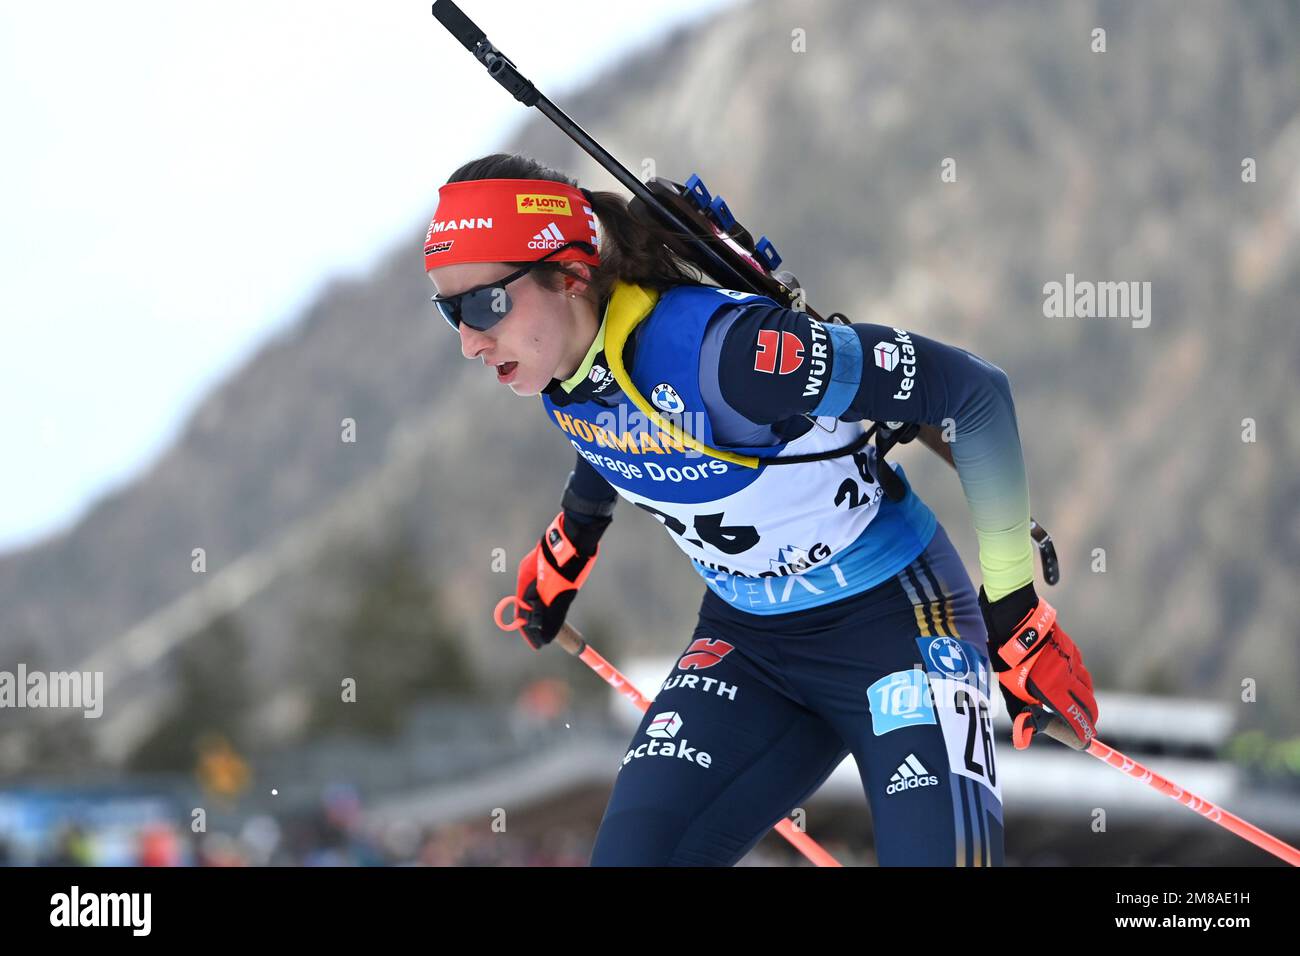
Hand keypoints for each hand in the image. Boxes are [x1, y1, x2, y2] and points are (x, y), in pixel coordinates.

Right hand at [513, 510, 606, 649]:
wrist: (580, 533)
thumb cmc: (565, 561)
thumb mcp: (558, 592)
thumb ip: (551, 614)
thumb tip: (545, 637)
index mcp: (526, 578)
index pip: (522, 610)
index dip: (529, 629)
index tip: (537, 645)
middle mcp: (532, 572)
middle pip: (532, 602)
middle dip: (538, 621)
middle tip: (545, 638)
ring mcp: (544, 566)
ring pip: (543, 594)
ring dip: (547, 610)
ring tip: (554, 626)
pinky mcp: (557, 563)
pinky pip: (553, 586)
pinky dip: (556, 599)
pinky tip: (561, 603)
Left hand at [979, 583, 1098, 748]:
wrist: (1015, 624)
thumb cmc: (1010, 661)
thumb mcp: (1011, 691)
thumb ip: (1022, 714)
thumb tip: (1024, 741)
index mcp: (1054, 691)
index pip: (1075, 718)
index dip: (1082, 731)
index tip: (1086, 740)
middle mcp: (1068, 678)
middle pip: (1088, 704)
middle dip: (1090, 717)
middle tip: (1087, 725)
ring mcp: (1072, 662)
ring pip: (1086, 685)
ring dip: (1086, 697)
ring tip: (1080, 704)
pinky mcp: (1073, 649)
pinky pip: (1080, 668)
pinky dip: (1079, 678)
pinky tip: (1071, 679)